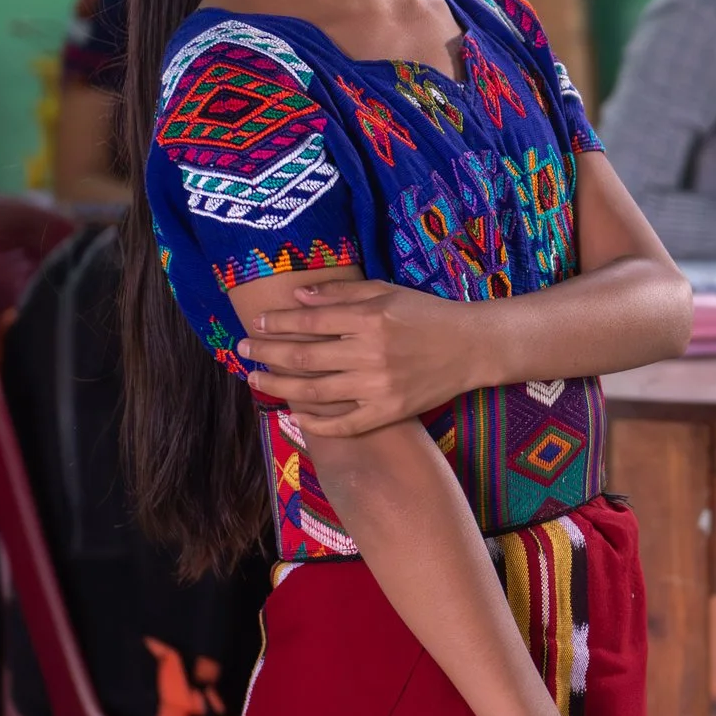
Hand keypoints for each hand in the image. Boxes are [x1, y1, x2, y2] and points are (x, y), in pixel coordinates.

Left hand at [240, 279, 475, 435]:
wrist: (473, 346)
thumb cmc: (428, 314)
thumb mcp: (387, 291)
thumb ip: (342, 293)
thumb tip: (297, 297)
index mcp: (370, 318)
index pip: (310, 321)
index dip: (278, 323)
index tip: (257, 324)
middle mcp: (371, 353)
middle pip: (305, 356)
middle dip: (267, 352)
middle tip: (242, 350)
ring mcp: (379, 386)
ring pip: (316, 390)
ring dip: (279, 385)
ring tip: (256, 379)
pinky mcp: (390, 411)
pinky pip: (344, 424)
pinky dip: (317, 423)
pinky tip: (296, 415)